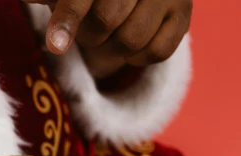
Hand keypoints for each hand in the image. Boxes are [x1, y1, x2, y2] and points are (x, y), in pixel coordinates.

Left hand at [24, 0, 191, 74]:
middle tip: (88, 30)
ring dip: (110, 49)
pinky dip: (136, 57)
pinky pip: (156, 53)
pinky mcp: (184, 14)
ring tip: (108, 35)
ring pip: (130, 41)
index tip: (56, 42)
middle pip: (105, 22)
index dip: (69, 18)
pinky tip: (130, 41)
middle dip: (88, 34)